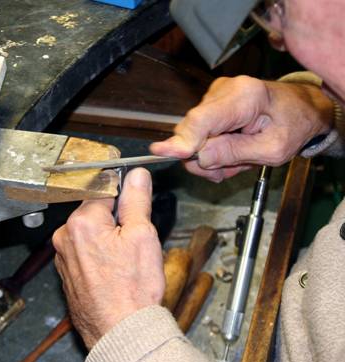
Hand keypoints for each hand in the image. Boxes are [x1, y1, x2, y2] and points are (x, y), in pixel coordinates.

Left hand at [52, 168, 164, 348]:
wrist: (121, 333)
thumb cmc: (133, 290)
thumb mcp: (143, 235)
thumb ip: (137, 200)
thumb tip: (137, 176)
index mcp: (81, 222)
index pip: (104, 190)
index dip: (125, 196)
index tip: (136, 204)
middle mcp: (65, 237)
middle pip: (96, 212)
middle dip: (116, 220)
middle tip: (134, 241)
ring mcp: (63, 257)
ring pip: (91, 233)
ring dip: (108, 239)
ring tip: (125, 262)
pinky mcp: (67, 274)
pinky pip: (85, 252)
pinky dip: (100, 256)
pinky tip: (115, 272)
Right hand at [150, 75, 333, 181]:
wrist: (300, 109)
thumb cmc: (292, 126)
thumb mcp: (272, 150)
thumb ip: (233, 153)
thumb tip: (198, 157)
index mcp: (244, 96)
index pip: (202, 119)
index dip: (181, 140)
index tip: (162, 153)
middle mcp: (224, 90)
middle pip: (191, 130)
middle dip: (204, 158)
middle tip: (229, 170)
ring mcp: (214, 96)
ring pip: (192, 136)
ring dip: (210, 156)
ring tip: (237, 159)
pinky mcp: (210, 104)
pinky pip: (197, 134)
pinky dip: (211, 148)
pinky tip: (231, 149)